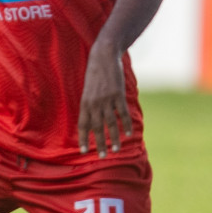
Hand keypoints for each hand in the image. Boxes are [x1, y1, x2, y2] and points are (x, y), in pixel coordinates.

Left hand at [77, 39, 130, 157]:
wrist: (103, 56)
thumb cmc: (94, 73)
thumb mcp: (86, 89)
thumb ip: (88, 105)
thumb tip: (90, 120)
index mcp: (84, 102)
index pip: (83, 125)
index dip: (83, 138)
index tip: (84, 151)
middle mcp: (94, 103)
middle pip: (97, 128)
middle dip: (99, 144)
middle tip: (102, 156)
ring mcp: (107, 100)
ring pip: (110, 124)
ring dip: (114, 139)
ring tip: (116, 150)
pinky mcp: (118, 95)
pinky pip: (123, 114)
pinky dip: (126, 125)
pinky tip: (128, 134)